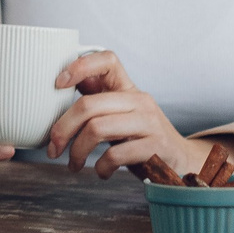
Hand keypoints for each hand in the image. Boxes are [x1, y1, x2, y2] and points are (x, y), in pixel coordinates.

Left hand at [44, 51, 233, 183]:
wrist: (181, 163)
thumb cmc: (141, 139)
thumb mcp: (121, 116)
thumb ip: (98, 103)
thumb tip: (59, 90)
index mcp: (128, 88)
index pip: (107, 59)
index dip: (79, 66)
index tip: (58, 84)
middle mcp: (140, 100)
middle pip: (89, 105)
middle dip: (62, 129)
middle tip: (52, 148)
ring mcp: (149, 123)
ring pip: (97, 129)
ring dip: (77, 152)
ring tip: (73, 165)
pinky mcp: (155, 147)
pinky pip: (115, 154)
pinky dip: (101, 168)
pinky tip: (101, 173)